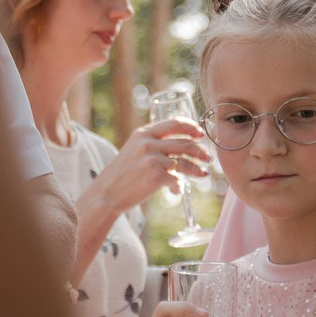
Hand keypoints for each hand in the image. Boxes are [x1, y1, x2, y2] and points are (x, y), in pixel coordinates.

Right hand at [88, 117, 212, 218]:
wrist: (107, 193)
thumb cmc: (123, 174)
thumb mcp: (134, 150)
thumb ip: (153, 144)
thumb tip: (181, 148)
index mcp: (143, 133)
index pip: (174, 123)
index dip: (191, 127)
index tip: (200, 134)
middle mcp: (148, 143)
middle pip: (184, 142)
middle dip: (200, 151)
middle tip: (208, 157)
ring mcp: (152, 159)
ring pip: (184, 162)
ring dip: (197, 168)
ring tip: (203, 173)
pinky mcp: (155, 176)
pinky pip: (176, 179)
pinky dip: (179, 185)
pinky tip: (177, 190)